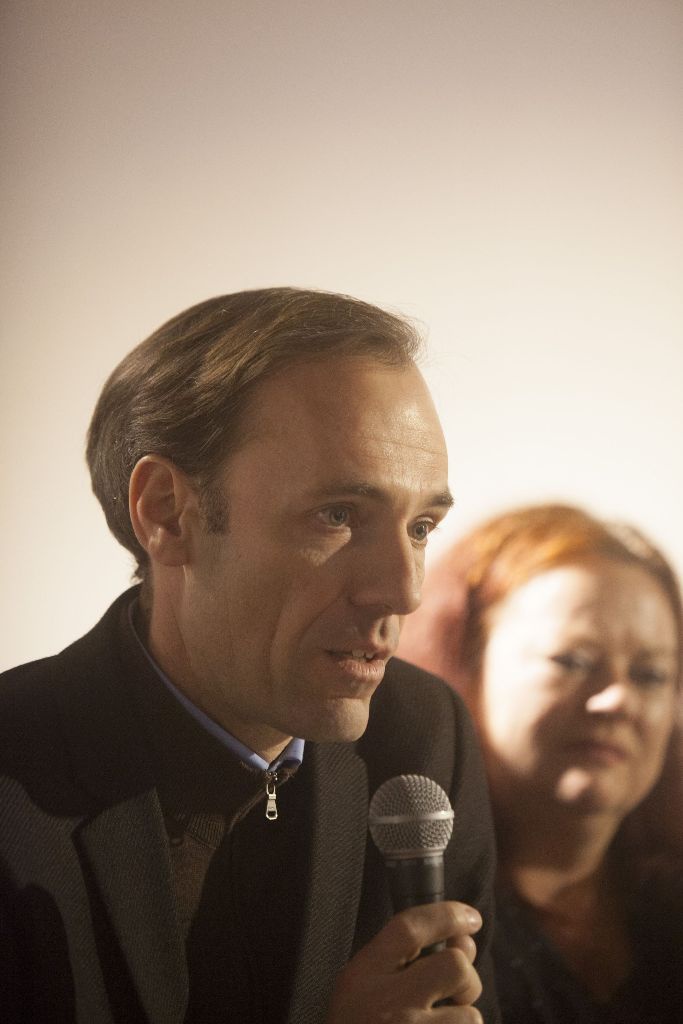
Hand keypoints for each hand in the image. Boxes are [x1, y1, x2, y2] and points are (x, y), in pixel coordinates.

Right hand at [326, 901, 483, 1022]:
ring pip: (470, 1016)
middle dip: (466, 979)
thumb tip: (465, 940)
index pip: (409, 927)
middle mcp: (385, 1003)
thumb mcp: (361, 990)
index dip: (447, 915)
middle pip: (454, 966)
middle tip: (455, 996)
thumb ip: (405, 962)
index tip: (470, 918)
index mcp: (363, 976)